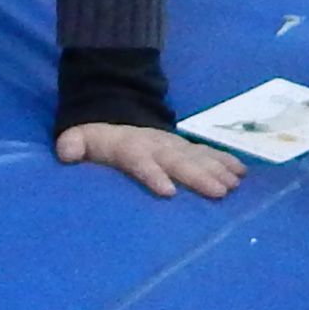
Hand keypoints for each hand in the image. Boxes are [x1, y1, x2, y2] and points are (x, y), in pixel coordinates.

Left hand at [57, 121, 247, 198]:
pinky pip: (209, 153)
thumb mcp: (80, 138)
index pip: (140, 161)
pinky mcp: (187, 148)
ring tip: (234, 185)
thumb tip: (66, 151)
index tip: (168, 192)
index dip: (153, 174)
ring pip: (198, 156)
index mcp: (130, 147)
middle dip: (198, 176)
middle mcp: (156, 146)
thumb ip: (73, 144)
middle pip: (178, 161)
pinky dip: (226, 162)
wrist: (118, 117)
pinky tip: (242, 174)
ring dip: (217, 170)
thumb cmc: (97, 141)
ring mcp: (174, 145)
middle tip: (218, 192)